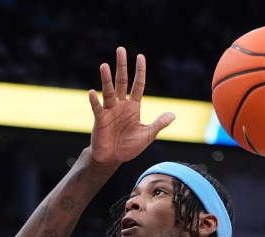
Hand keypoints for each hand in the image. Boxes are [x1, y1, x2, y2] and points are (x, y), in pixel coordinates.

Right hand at [88, 47, 175, 165]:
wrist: (113, 159)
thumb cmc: (129, 147)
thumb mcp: (147, 135)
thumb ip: (158, 124)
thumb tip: (173, 115)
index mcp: (133, 107)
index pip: (138, 85)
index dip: (140, 71)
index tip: (140, 57)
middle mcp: (121, 105)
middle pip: (122, 82)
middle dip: (122, 66)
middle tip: (121, 49)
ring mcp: (110, 111)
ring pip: (108, 91)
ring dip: (106, 79)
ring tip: (104, 66)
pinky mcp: (100, 120)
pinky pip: (97, 108)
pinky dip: (94, 101)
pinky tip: (92, 92)